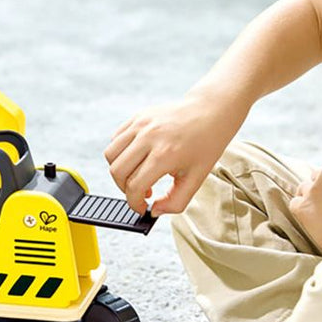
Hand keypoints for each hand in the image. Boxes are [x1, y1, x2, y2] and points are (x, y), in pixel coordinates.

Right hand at [104, 93, 244, 215]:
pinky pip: (115, 140)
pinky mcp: (137, 117)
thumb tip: (154, 211)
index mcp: (165, 154)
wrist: (211, 110)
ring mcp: (141, 124)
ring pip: (110, 155)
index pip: (135, 186)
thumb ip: (176, 202)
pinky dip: (120, 154)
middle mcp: (149, 137)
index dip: (135, 204)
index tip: (142, 208)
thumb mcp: (197, 179)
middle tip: (140, 193)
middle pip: (117, 171)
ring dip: (119, 171)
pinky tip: (138, 158)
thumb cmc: (206, 144)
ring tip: (137, 174)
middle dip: (124, 189)